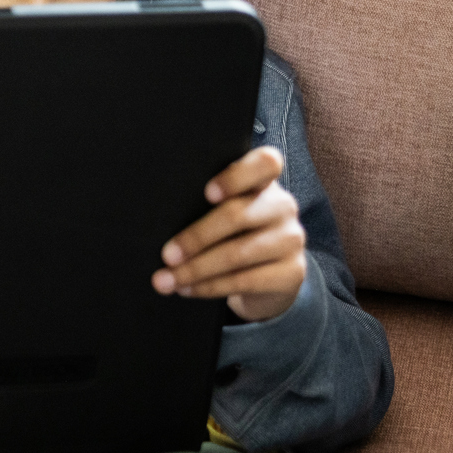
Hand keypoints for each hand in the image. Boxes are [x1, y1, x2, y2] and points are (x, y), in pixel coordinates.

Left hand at [152, 145, 306, 321]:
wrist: (270, 277)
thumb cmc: (233, 233)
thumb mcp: (225, 211)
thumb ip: (207, 203)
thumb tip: (159, 217)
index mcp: (264, 181)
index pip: (265, 163)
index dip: (237, 176)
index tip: (207, 193)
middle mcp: (282, 206)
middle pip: (238, 215)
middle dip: (196, 238)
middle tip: (166, 255)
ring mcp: (291, 239)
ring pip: (238, 253)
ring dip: (196, 269)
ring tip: (166, 280)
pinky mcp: (292, 272)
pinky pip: (245, 280)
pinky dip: (210, 286)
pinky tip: (188, 289)